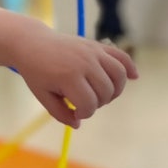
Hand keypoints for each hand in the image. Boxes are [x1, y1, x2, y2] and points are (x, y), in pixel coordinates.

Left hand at [16, 31, 137, 128]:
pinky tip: (133, 77)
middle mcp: (85, 63)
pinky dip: (129, 68)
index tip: (74, 111)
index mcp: (68, 77)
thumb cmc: (36, 72)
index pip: (89, 105)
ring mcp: (94, 53)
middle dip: (97, 104)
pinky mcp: (98, 46)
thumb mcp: (43, 96)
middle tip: (83, 102)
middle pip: (106, 92)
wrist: (33, 44)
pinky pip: (121, 57)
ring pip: (118, 76)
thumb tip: (78, 124)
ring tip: (101, 95)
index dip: (83, 114)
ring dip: (114, 91)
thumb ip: (60, 113)